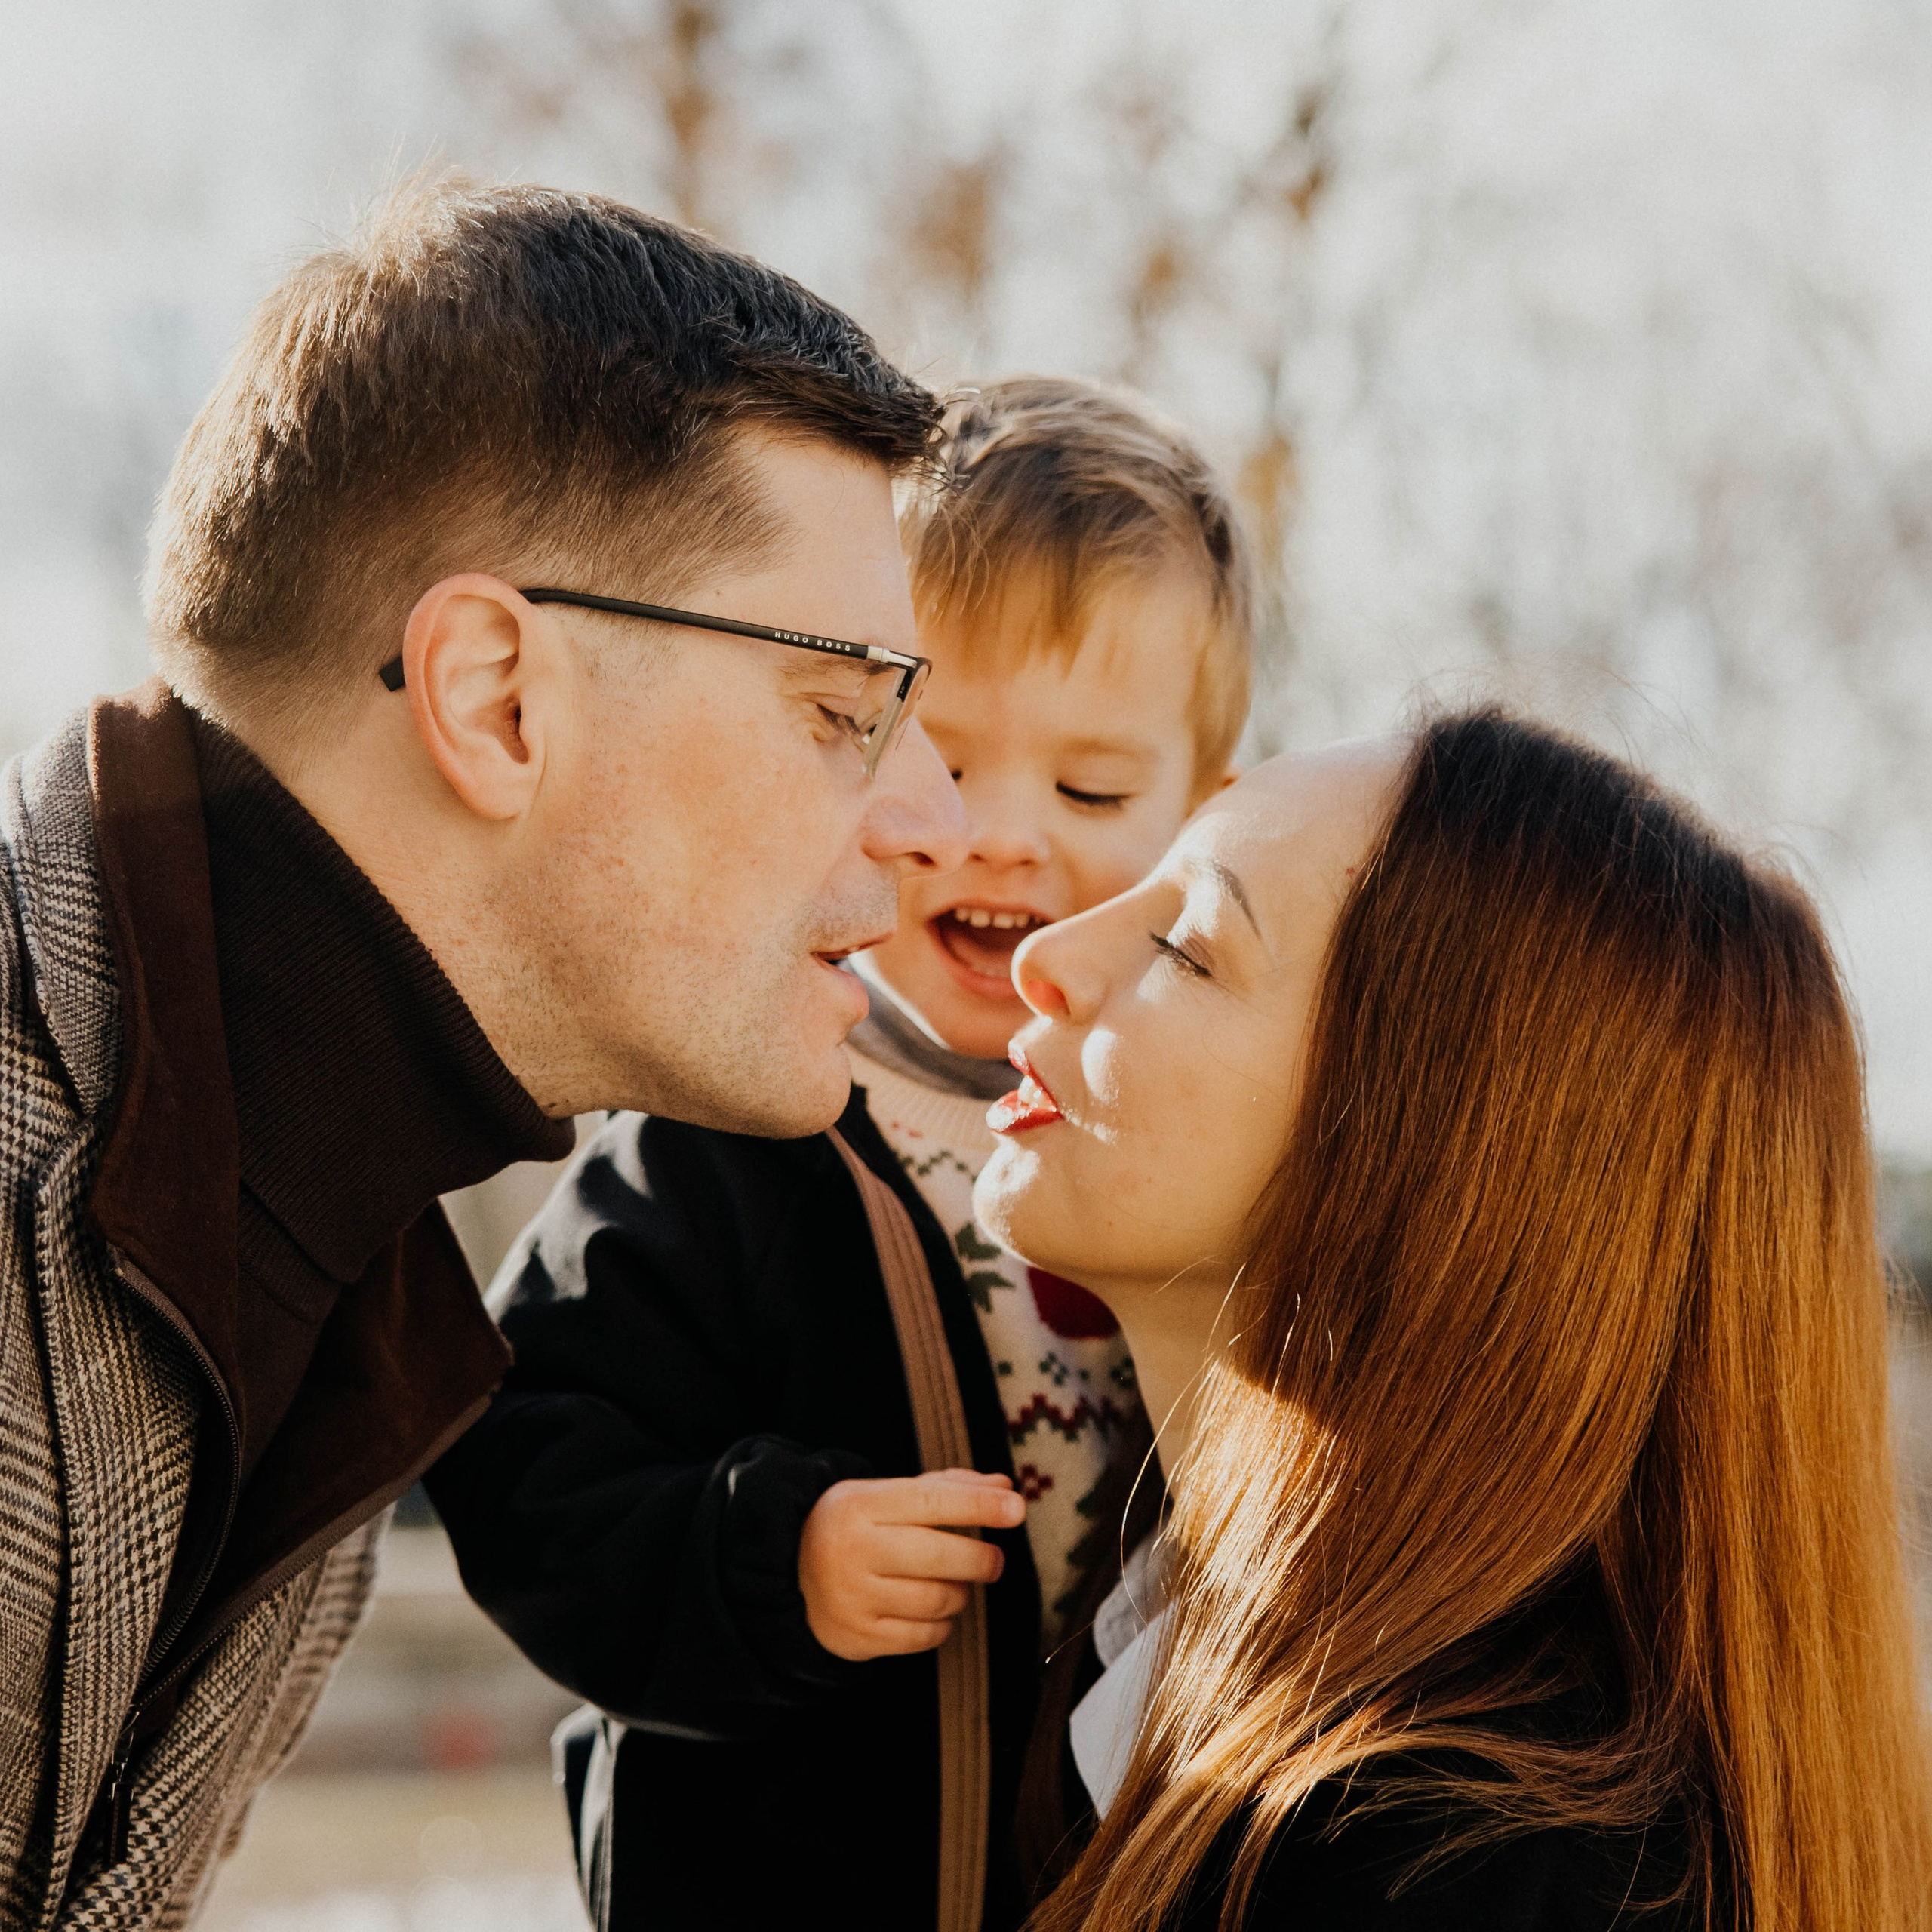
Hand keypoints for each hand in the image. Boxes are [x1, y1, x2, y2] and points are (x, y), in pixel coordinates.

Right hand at [799, 1468, 1024, 1660]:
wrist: (790, 1572)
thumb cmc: (856, 1527)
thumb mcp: (887, 1495)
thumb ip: (947, 1488)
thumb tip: (1004, 1489)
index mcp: (862, 1505)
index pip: (931, 1501)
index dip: (978, 1505)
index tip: (1016, 1508)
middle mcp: (854, 1550)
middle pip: (939, 1556)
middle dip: (980, 1559)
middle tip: (994, 1560)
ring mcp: (854, 1597)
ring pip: (936, 1600)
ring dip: (961, 1593)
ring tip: (958, 1583)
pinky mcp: (858, 1637)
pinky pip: (923, 1636)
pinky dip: (942, 1625)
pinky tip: (937, 1611)